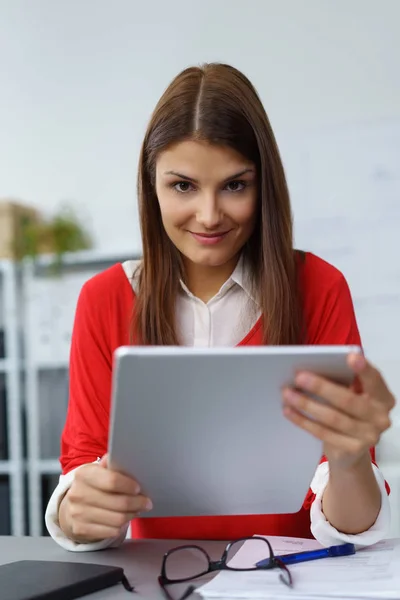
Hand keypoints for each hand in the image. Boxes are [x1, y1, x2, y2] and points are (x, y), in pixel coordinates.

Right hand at [59, 454, 151, 542]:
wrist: (71, 507)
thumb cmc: (92, 486)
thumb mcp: (98, 471)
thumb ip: (110, 465)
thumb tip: (120, 458)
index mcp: (84, 474)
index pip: (112, 481)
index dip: (128, 485)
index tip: (139, 488)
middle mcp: (78, 494)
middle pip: (119, 502)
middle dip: (137, 503)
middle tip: (146, 502)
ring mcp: (78, 513)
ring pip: (117, 519)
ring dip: (132, 514)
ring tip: (137, 510)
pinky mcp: (81, 529)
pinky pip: (111, 531)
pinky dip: (121, 526)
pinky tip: (124, 520)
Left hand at [282, 352, 394, 469]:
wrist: (351, 450)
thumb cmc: (349, 412)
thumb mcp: (354, 395)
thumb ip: (346, 381)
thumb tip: (315, 367)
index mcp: (383, 398)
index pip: (374, 380)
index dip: (364, 369)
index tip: (350, 357)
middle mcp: (380, 417)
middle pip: (348, 400)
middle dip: (321, 387)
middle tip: (299, 377)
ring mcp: (369, 436)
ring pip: (332, 418)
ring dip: (307, 404)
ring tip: (288, 394)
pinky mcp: (352, 449)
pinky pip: (323, 433)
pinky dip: (303, 421)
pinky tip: (289, 411)